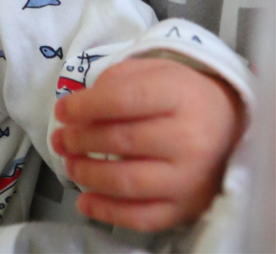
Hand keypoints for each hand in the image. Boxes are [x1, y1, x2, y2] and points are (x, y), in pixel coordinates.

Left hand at [51, 57, 243, 231]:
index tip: (61, 110)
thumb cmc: (179, 92)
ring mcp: (190, 178)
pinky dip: (108, 211)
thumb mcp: (150, 71)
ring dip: (88, 174)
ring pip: (128, 182)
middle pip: (121, 141)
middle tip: (60, 137)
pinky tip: (84, 201)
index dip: (84, 107)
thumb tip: (75, 110)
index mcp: (178, 95)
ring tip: (69, 162)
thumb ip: (114, 83)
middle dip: (80, 139)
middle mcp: (188, 138)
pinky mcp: (188, 208)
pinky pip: (143, 217)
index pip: (122, 100)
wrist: (228, 122)